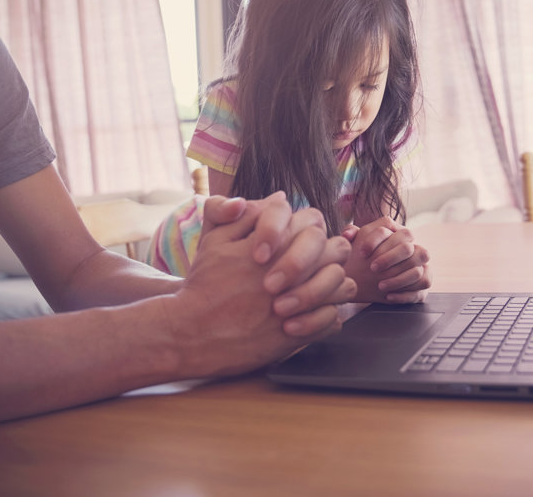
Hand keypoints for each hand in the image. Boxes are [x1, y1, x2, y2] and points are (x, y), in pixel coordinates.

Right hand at [169, 196, 354, 378]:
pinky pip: (334, 318)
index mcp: (272, 244)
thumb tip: (281, 197)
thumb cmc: (205, 285)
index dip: (306, 228)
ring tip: (319, 287)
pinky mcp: (297, 335)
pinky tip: (312, 314)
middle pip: (335, 248)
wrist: (192, 334)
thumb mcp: (215, 240)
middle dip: (328, 252)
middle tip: (315, 262)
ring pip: (341, 283)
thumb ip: (247, 215)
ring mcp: (295, 304)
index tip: (291, 242)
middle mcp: (287, 271)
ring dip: (333, 282)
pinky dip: (327, 315)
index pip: (312, 221)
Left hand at [342, 216, 430, 303]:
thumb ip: (350, 233)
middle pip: (407, 247)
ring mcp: (420, 264)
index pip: (390, 227)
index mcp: (395, 233)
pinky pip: (423, 284)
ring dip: (398, 279)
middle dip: (390, 258)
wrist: (366, 278)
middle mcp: (412, 247)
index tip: (362, 252)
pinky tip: (389, 296)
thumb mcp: (355, 244)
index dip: (375, 240)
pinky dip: (406, 293)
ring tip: (381, 286)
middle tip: (372, 268)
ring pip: (418, 268)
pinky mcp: (423, 281)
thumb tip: (348, 234)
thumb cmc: (362, 258)